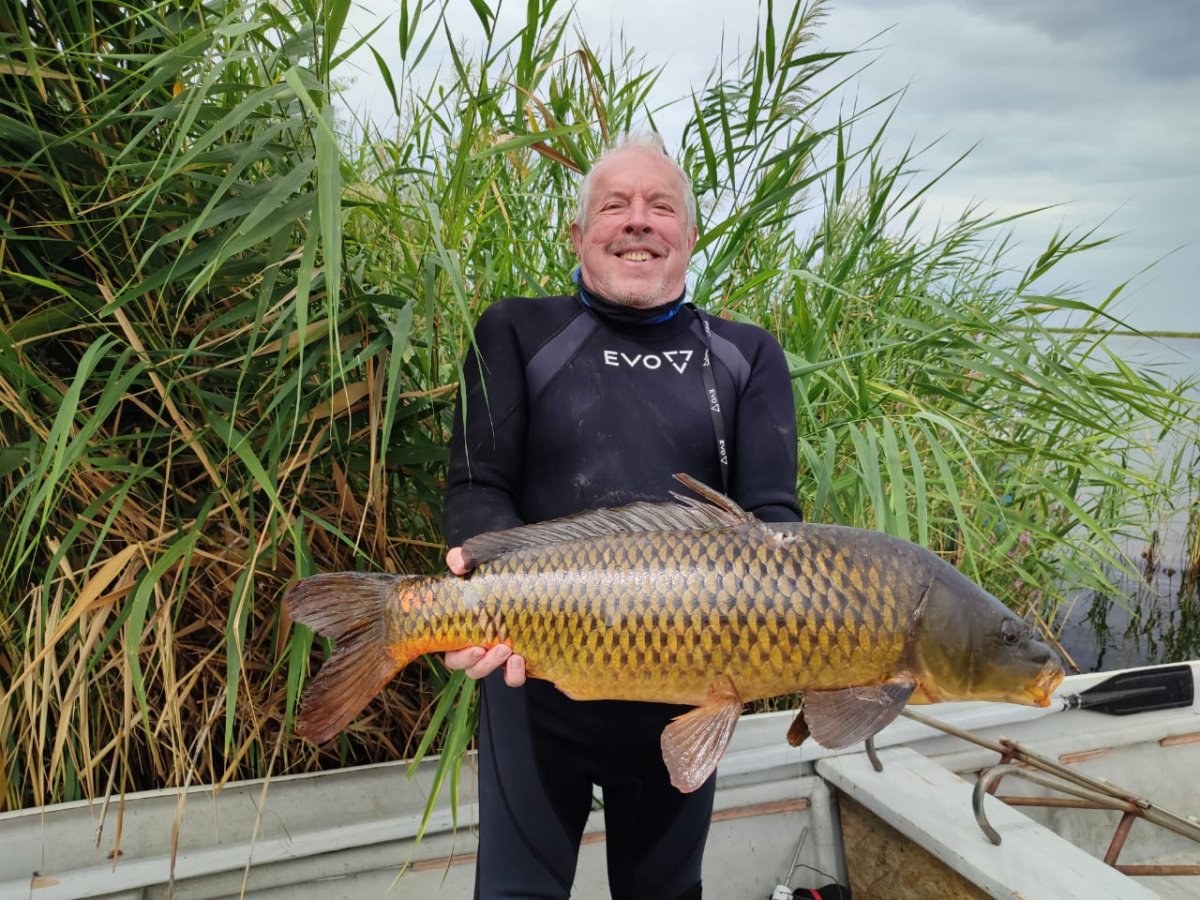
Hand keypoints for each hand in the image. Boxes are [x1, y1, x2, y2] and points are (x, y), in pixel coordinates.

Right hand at [443, 546, 524, 685]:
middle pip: (468, 667)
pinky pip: (512, 677)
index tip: (474, 646)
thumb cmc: (496, 571)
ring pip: (486, 672)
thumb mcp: (478, 560)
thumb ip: (462, 558)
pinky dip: (514, 674)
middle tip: (490, 648)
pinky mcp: (517, 657)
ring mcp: (498, 653)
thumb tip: (459, 566)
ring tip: (508, 651)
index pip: (451, 653)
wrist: (529, 574)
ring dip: (493, 666)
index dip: (458, 656)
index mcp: (463, 629)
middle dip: (478, 663)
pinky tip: (520, 659)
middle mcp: (478, 644)